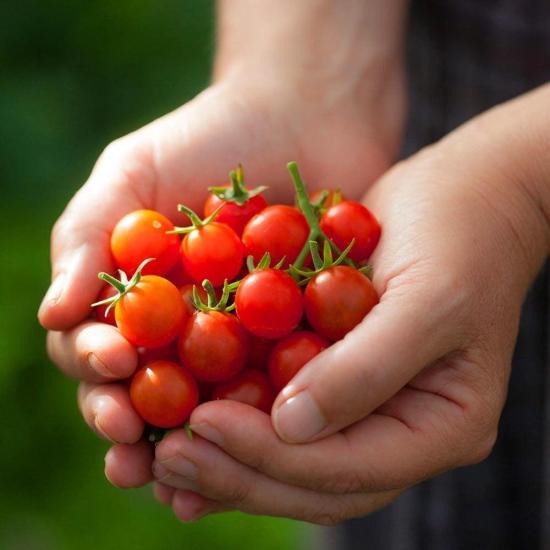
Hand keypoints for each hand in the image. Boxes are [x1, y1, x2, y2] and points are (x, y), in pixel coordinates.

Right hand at [38, 77, 396, 488]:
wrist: (304, 117)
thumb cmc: (211, 135)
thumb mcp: (133, 169)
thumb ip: (88, 235)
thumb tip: (52, 314)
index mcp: (136, 294)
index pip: (99, 347)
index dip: (96, 369)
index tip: (112, 371)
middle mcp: (182, 325)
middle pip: (148, 389)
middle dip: (133, 420)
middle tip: (133, 441)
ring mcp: (239, 338)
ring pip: (207, 405)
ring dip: (190, 444)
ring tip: (180, 476)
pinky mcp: (295, 340)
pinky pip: (275, 389)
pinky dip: (263, 422)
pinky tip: (256, 451)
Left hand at [151, 91, 549, 522]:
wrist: (461, 197)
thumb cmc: (460, 238)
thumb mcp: (429, 297)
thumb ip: (368, 367)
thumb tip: (290, 426)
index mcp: (441, 427)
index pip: (349, 469)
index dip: (272, 456)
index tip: (203, 424)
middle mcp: (401, 432)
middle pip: (313, 481)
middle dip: (238, 473)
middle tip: (170, 458)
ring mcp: (367, 409)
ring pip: (291, 460)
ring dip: (227, 462)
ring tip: (162, 457)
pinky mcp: (335, 377)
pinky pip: (280, 413)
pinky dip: (234, 424)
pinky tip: (185, 424)